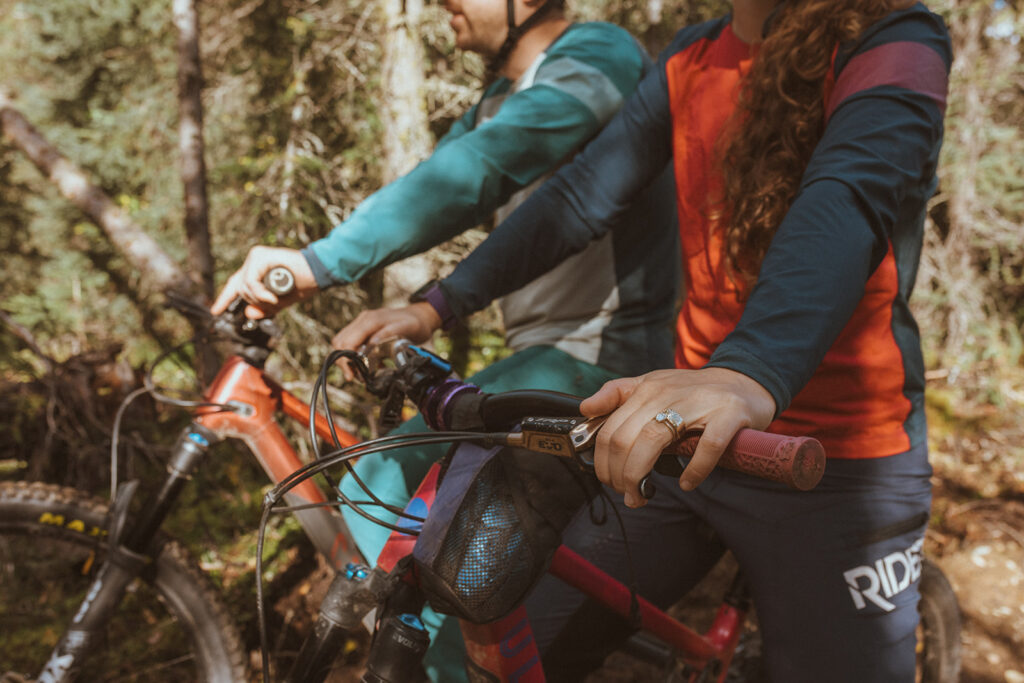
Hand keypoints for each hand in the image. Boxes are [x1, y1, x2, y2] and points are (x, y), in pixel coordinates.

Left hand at [210, 246, 317, 317]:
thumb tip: (249, 312)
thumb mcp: (280, 301)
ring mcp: (256, 257)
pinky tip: (272, 297)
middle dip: (254, 302)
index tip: (216, 311)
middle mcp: (253, 261)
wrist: (318, 273)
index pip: (235, 285)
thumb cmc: (303, 284)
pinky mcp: (261, 257)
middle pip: (240, 289)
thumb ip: (264, 307)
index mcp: (257, 270)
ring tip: (275, 299)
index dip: (225, 299)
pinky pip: (251, 282)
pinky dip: (260, 293)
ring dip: (259, 299)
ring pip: (244, 287)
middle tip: (272, 303)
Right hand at [331, 303, 441, 379]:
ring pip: (342, 343)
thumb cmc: (415, 323)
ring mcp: (361, 323)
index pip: (347, 341)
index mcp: (371, 320)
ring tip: (361, 372)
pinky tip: (368, 363)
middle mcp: (362, 320)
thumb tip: (371, 343)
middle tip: (356, 376)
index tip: (352, 375)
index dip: (347, 360)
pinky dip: (355, 355)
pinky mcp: (363, 329)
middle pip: (340, 342)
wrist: (419, 316)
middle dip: (345, 362)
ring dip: (348, 359)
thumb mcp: (407, 328)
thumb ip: (388, 334)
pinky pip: (351, 342)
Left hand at [579, 367, 775, 507]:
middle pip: (626, 439)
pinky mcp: (729, 415)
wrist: (744, 382)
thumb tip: (585, 408)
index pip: (610, 429)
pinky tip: (687, 483)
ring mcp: (699, 403)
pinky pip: (707, 446)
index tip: (608, 480)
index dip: (603, 462)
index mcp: (647, 389)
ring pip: (654, 440)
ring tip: (642, 496)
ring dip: (640, 476)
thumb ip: (617, 394)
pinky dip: (694, 470)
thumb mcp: (652, 384)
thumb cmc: (694, 391)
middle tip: (626, 494)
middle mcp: (668, 393)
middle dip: (618, 475)